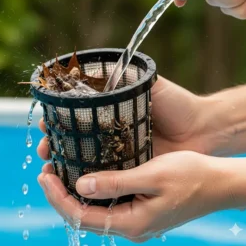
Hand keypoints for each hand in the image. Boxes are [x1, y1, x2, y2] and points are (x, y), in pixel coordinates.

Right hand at [37, 76, 232, 164]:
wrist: (201, 129)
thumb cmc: (176, 103)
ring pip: (84, 158)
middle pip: (75, 139)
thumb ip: (126, 76)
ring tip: (49, 165)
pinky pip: (105, 174)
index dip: (58, 119)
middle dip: (55, 143)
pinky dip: (87, 177)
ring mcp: (118, 152)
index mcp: (111, 113)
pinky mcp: (129, 168)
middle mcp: (111, 133)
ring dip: (64, 162)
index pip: (77, 116)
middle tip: (43, 149)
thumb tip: (97, 65)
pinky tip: (72, 180)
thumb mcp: (148, 84)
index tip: (45, 121)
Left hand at [37, 151, 232, 241]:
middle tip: (46, 170)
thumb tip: (80, 187)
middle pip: (83, 215)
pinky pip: (106, 202)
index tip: (44, 176)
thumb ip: (116, 184)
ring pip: (93, 209)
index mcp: (132, 222)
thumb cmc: (191, 177)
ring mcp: (135, 217)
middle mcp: (130, 225)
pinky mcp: (139, 207)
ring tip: (59, 170)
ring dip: (74, 191)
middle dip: (61, 194)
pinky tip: (85, 173)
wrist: (218, 183)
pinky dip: (91, 189)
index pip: (81, 217)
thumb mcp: (152, 176)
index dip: (58, 197)